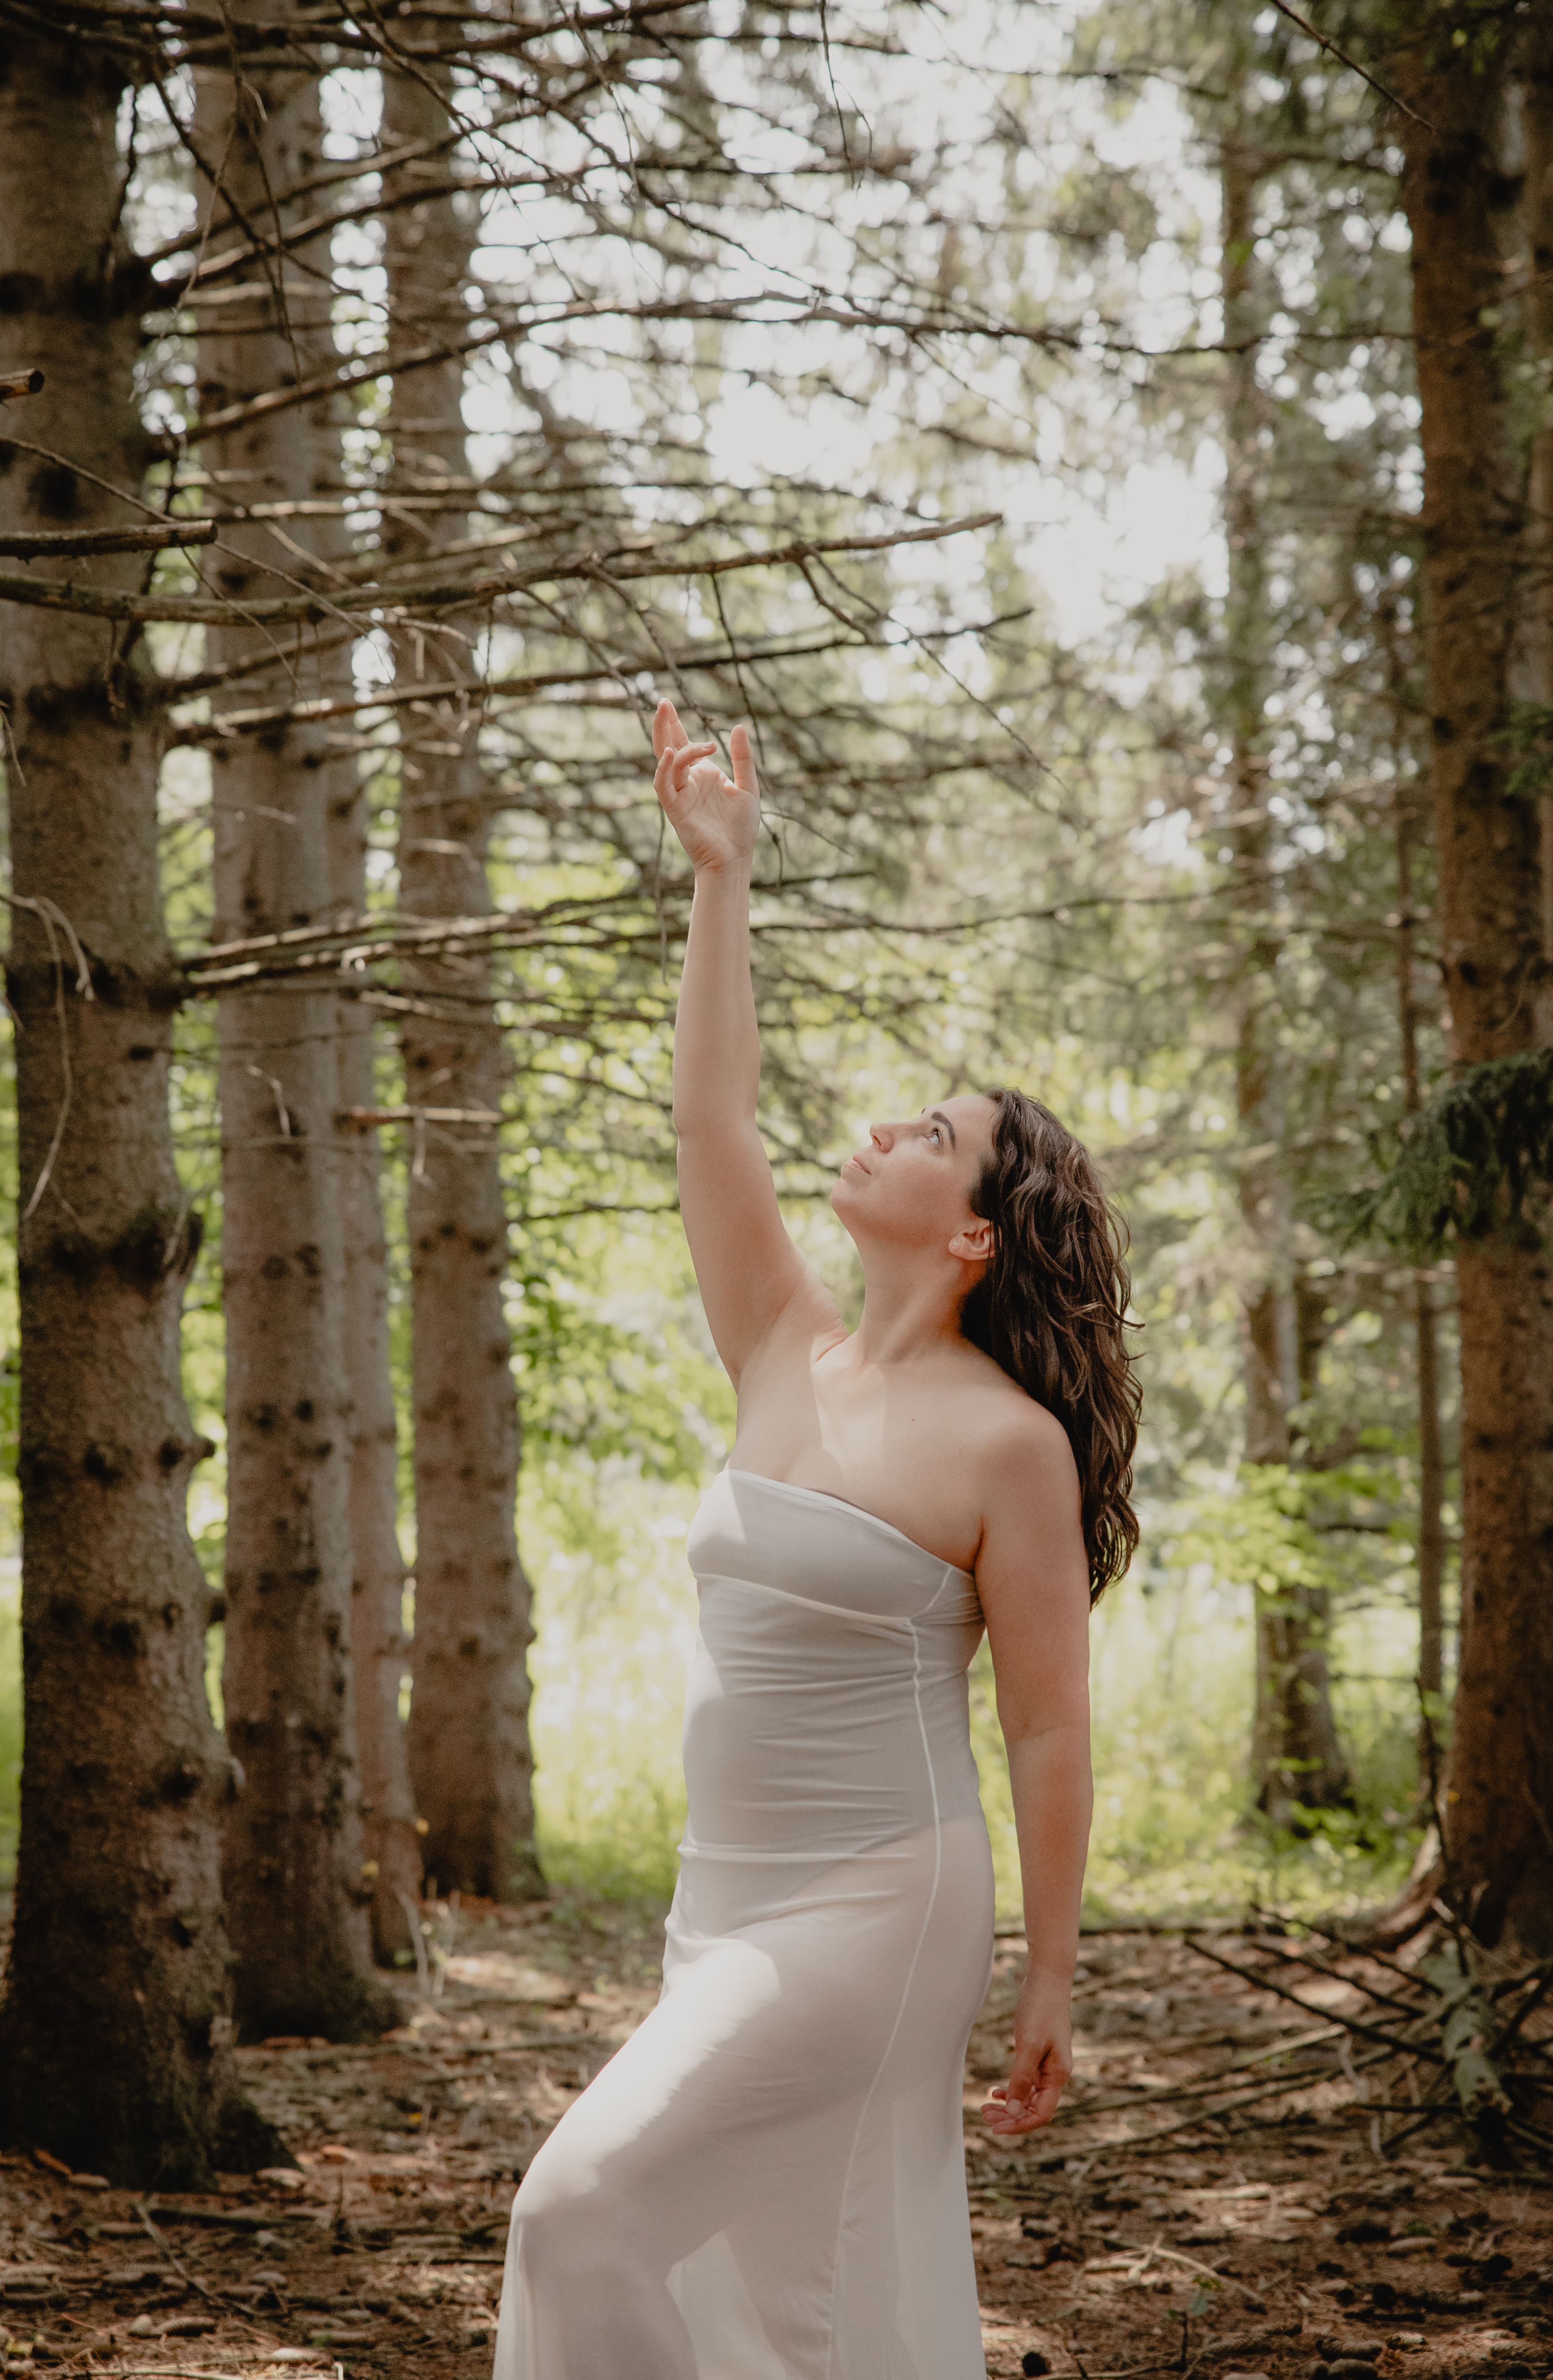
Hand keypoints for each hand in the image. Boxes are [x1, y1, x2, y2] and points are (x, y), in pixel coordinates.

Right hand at [652, 697, 759, 873]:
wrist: (735, 858)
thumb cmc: (740, 828)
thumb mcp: (748, 787)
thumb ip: (742, 758)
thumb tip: (737, 727)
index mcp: (704, 774)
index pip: (685, 744)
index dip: (676, 724)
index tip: (669, 704)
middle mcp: (689, 782)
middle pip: (669, 748)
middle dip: (665, 726)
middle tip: (664, 702)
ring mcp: (680, 794)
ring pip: (667, 763)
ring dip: (672, 743)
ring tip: (676, 723)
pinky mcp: (675, 809)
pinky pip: (664, 785)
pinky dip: (665, 768)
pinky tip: (671, 753)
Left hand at [980, 1970, 1072, 2136]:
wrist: (1047, 1980)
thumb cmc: (1040, 2010)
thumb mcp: (1028, 2046)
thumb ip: (1021, 2079)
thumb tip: (1013, 2110)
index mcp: (1058, 2075)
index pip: (1041, 2113)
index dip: (1019, 2125)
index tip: (995, 2129)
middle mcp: (1056, 2073)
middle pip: (1034, 2107)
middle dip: (1011, 2116)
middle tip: (985, 2116)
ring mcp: (1048, 2064)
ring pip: (1029, 2095)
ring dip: (1009, 2104)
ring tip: (986, 2107)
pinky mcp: (1039, 2053)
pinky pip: (1027, 2081)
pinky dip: (1012, 2088)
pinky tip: (996, 2091)